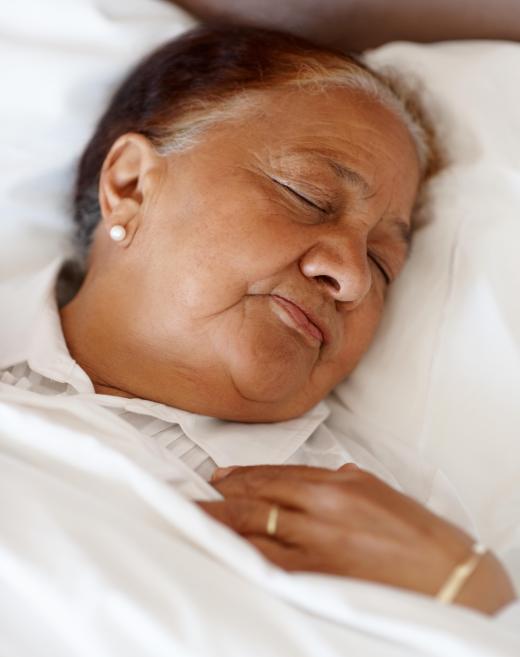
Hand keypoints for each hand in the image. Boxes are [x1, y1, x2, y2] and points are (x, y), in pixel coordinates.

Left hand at [198, 464, 516, 614]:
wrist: (449, 575)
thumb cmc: (418, 534)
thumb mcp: (375, 490)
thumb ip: (338, 482)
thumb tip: (310, 481)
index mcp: (337, 484)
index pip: (277, 474)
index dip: (243, 474)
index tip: (222, 476)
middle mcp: (323, 508)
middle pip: (258, 496)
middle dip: (223, 494)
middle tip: (195, 493)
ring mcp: (318, 541)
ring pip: (255, 524)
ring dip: (220, 520)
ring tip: (194, 517)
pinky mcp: (318, 574)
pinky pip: (269, 561)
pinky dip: (242, 551)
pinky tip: (223, 548)